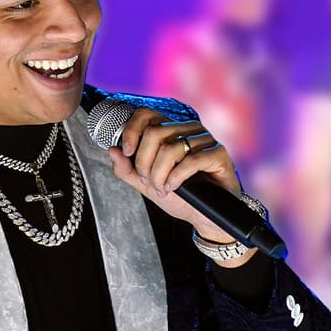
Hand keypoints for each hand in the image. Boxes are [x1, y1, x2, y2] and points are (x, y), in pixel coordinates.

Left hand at [106, 107, 242, 244]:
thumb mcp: (146, 185)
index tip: (127, 152)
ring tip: (163, 189)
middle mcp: (188, 129)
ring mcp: (205, 139)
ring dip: (160, 175)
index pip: (146, 114)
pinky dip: (177, 177)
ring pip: (170, 148)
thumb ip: (127, 169)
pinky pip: (191, 160)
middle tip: (148, 181)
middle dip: (144, 163)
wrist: (204, 216)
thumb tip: (112, 150)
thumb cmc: (179, 197)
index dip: (131, 131)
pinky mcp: (218, 153)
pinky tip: (175, 187)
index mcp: (170, 130)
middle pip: (154, 133)